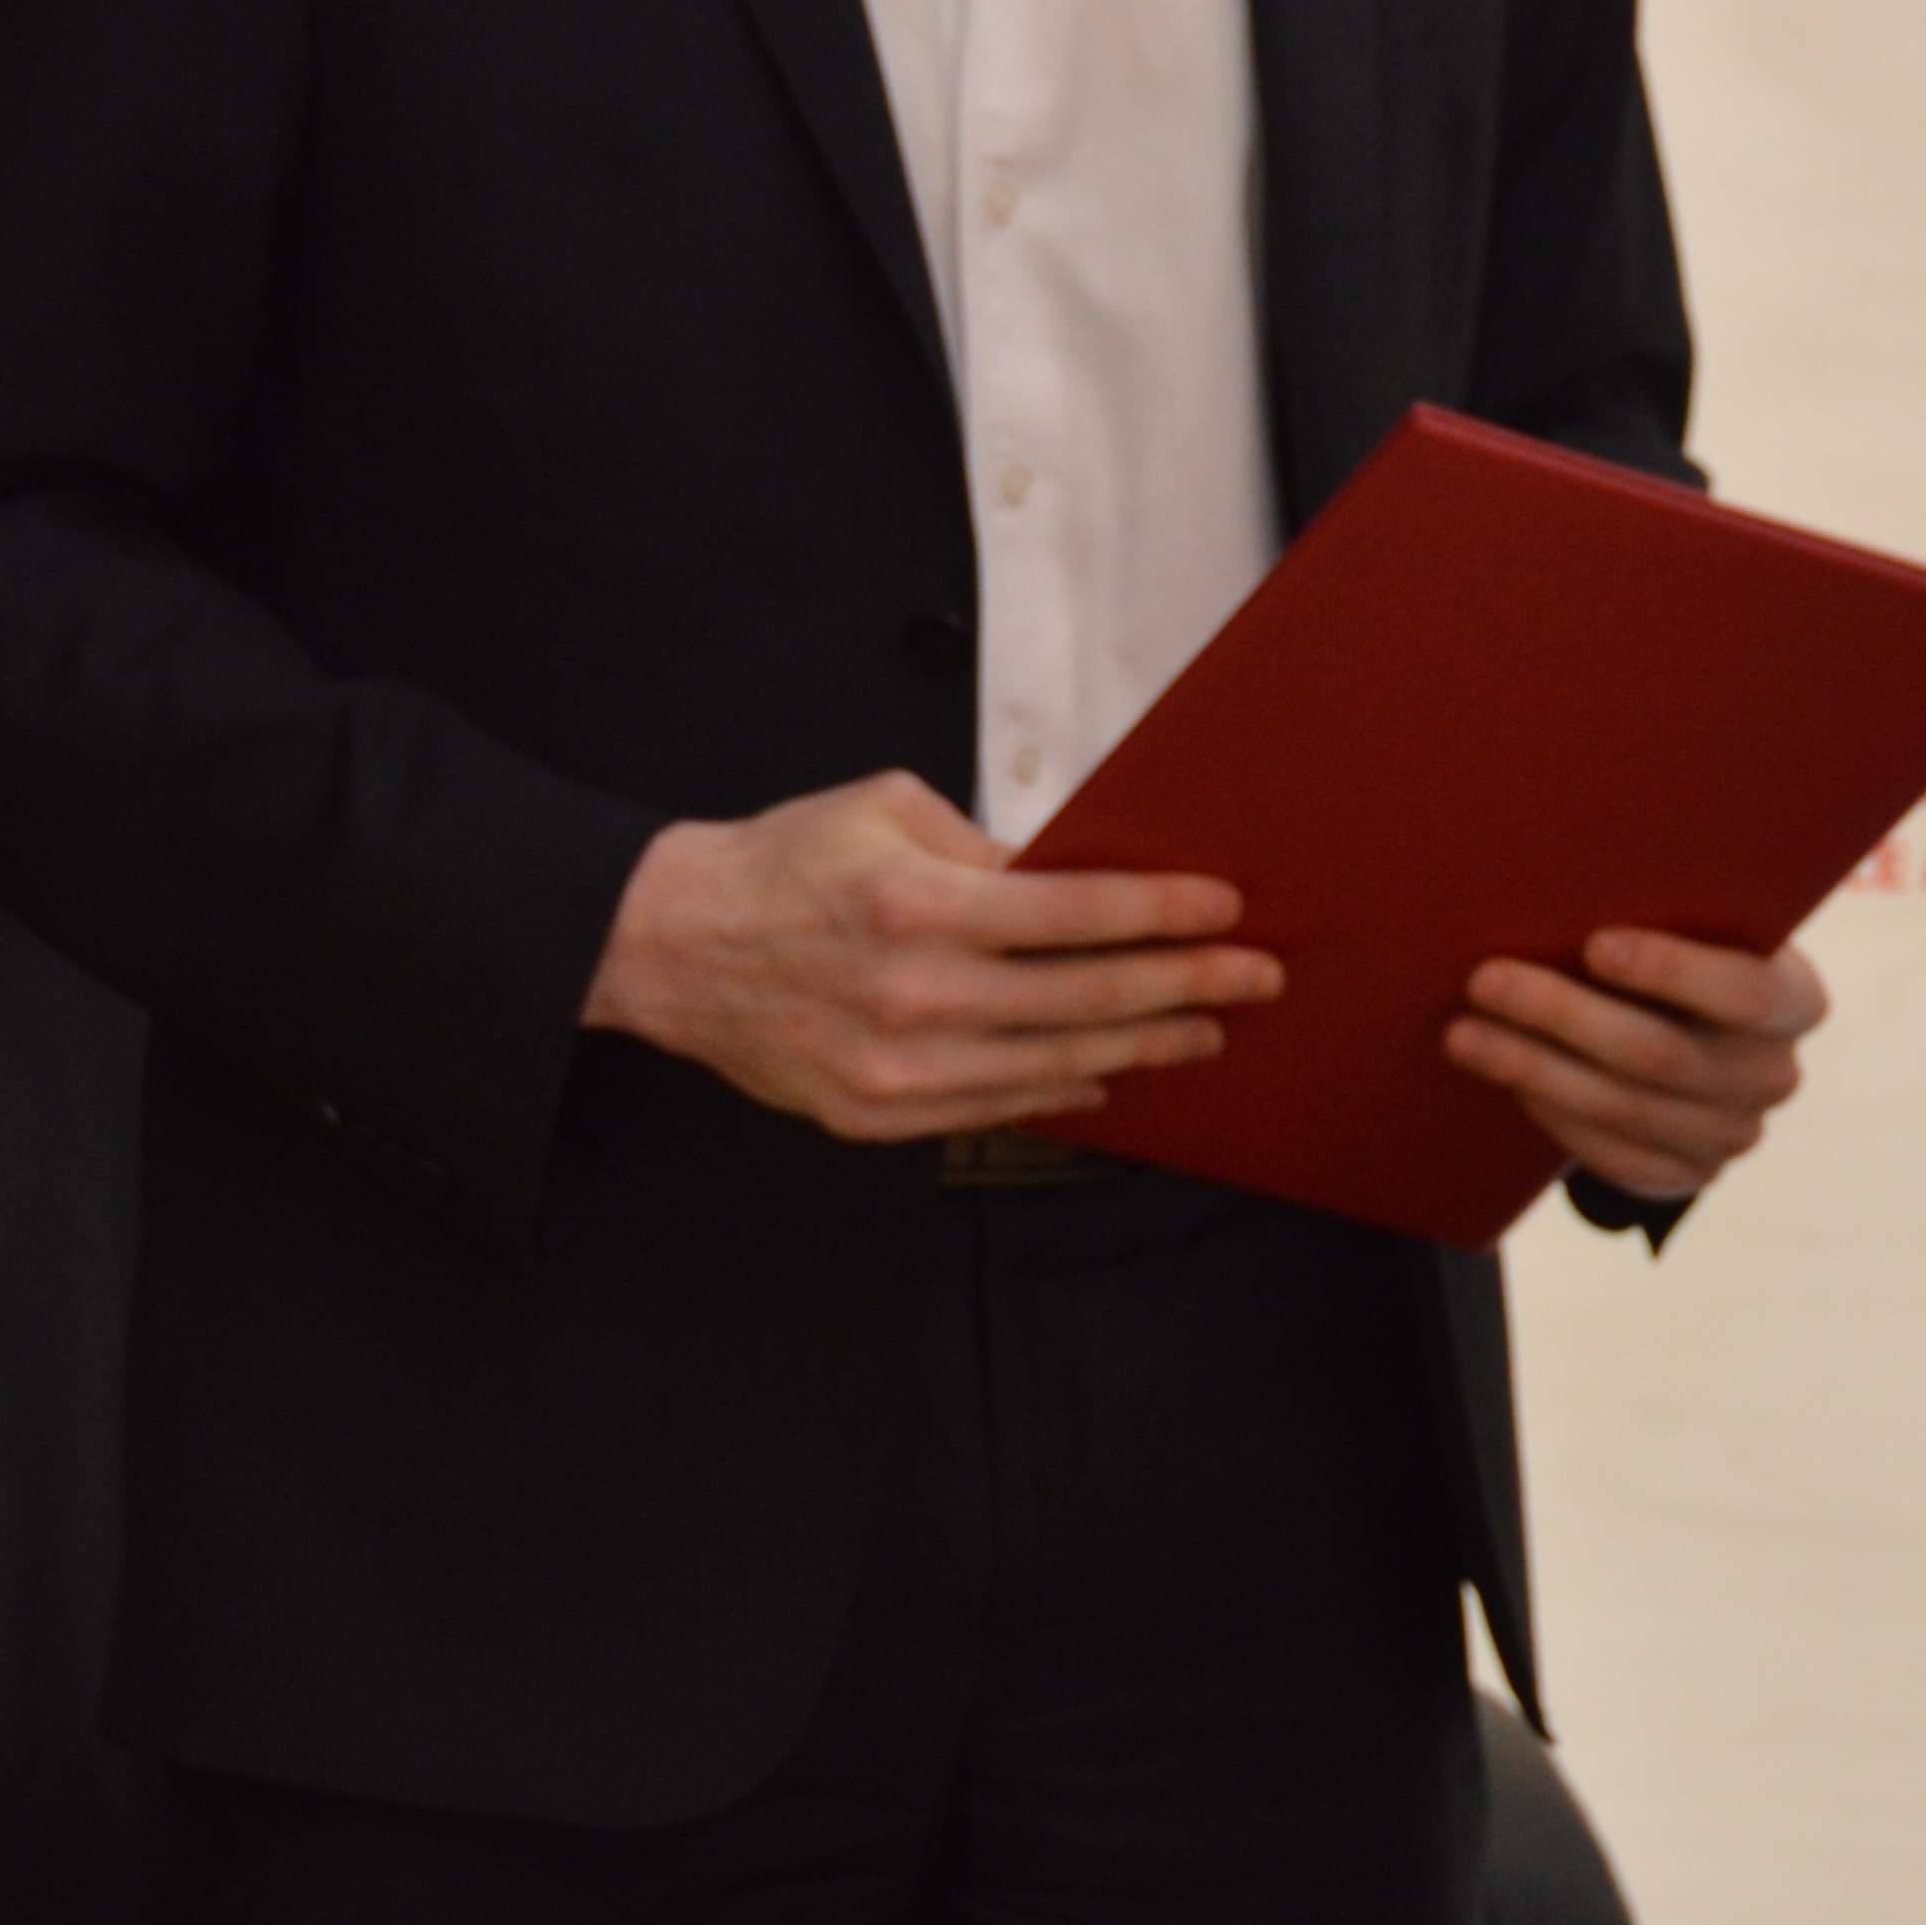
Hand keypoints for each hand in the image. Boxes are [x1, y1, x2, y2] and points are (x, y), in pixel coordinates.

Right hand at [582, 771, 1278, 1140]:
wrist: (671, 945)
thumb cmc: (784, 864)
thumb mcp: (888, 809)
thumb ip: (989, 847)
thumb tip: (1079, 875)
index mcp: (919, 902)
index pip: (1077, 912)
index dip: (1162, 913)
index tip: (1225, 908)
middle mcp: (914, 993)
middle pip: (1085, 998)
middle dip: (1186, 986)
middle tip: (1254, 977)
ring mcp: (896, 1068)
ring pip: (1053, 1065)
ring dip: (1141, 1046)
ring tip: (1204, 1030)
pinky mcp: (876, 1114)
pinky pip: (993, 1107)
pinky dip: (1061, 1091)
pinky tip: (1107, 1073)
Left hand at [1446, 929, 1829, 1201]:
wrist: (1691, 1025)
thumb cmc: (1680, 942)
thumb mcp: (1695, 919)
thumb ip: (1663, 904)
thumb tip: (1564, 875)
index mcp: (1796, 999)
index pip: (1744, 992)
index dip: (1672, 971)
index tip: (1593, 944)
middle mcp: (1775, 1075)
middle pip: (1663, 1055)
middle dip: (1564, 1015)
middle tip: (1486, 979)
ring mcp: (1735, 1135)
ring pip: (1623, 1109)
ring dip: (1534, 1069)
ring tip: (1465, 1032)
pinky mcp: (1688, 1176)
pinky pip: (1613, 1158)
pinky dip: (1552, 1114)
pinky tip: (1504, 1077)